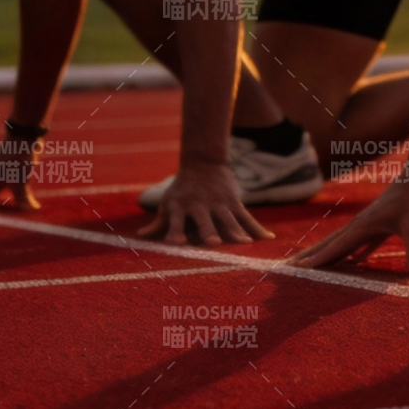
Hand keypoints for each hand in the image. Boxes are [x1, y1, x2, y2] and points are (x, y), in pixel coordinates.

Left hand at [139, 163, 271, 245]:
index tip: (174, 243)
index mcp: (180, 206)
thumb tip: (140, 236)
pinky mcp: (234, 201)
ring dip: (236, 231)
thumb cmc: (182, 189)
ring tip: (245, 245)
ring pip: (229, 219)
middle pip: (204, 220)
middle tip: (212, 243)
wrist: (204, 162)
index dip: (174, 231)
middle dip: (209, 231)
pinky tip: (268, 239)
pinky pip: (247, 217)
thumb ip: (158, 223)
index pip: (175, 220)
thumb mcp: (168, 203)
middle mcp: (199, 204)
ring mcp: (219, 202)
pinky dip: (257, 228)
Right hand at [288, 176, 408, 275]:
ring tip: (314, 266)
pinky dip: (356, 253)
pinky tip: (356, 261)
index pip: (336, 247)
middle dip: (311, 256)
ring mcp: (373, 223)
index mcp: (364, 226)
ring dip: (330, 255)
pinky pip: (365, 242)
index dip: (317, 260)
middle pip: (332, 244)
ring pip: (346, 243)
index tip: (296, 270)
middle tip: (288, 269)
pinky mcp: (386, 223)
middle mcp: (363, 224)